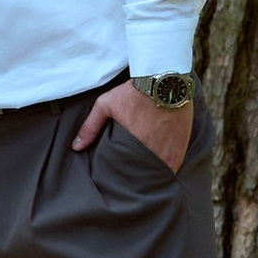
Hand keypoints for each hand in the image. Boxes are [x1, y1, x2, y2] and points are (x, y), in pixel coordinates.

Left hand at [72, 77, 193, 171]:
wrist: (164, 79)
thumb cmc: (133, 92)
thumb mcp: (106, 105)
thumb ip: (90, 127)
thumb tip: (76, 147)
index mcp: (134, 147)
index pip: (128, 174)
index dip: (124, 177)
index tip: (120, 178)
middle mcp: (155, 153)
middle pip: (145, 176)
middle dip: (138, 178)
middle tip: (132, 179)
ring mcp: (171, 151)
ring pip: (161, 173)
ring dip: (154, 174)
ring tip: (145, 174)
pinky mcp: (182, 146)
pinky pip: (175, 165)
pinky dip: (168, 166)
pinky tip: (160, 165)